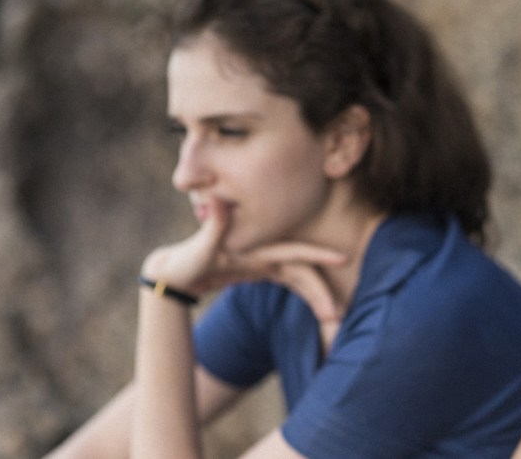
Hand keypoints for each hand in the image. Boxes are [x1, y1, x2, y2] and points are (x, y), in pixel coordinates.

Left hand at [140, 199, 346, 319]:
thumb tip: (219, 199)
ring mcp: (267, 263)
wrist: (176, 270)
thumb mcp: (201, 245)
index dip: (320, 255)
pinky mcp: (263, 272)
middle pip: (304, 272)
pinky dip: (306, 296)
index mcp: (260, 247)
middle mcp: (268, 253)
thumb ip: (215, 223)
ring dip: (318, 298)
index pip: (296, 251)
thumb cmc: (187, 259)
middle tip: (337, 316)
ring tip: (334, 320)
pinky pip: (291, 285)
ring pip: (301, 281)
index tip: (343, 259)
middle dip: (322, 292)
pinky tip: (320, 314)